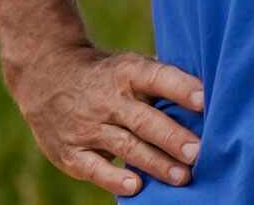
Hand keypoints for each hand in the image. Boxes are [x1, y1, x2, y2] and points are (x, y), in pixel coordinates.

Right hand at [9, 44, 204, 195]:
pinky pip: (94, 167)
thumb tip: (208, 96)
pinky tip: (135, 186)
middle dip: (171, 136)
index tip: (205, 99)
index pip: (156, 77)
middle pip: (143, 119)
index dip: (180, 87)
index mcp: (125, 72)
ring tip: (182, 176)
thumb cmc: (105, 75)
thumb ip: (161, 82)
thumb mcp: (128, 66)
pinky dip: (113, 178)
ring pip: (124, 145)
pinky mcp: (70, 151)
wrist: (45, 74)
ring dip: (154, 162)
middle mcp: (106, 98)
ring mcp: (86, 126)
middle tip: (198, 152)